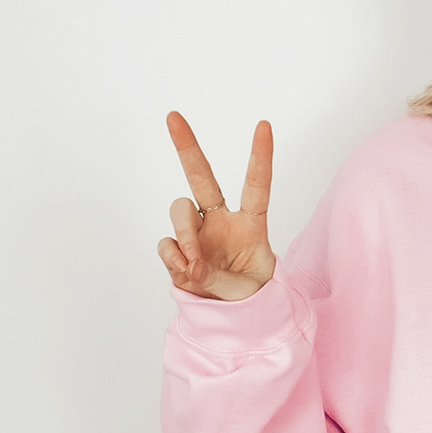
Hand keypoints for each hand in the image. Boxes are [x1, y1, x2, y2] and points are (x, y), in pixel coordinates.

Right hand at [157, 111, 276, 300]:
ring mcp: (197, 233)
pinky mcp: (178, 249)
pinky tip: (186, 273)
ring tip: (193, 263)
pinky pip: (168, 244)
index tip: (264, 124)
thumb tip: (191, 263)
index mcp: (251, 224)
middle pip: (202, 178)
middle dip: (187, 147)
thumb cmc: (250, 296)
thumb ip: (219, 279)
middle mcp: (221, 220)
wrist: (232, 316)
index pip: (256, 186)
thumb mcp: (245, 291)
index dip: (260, 156)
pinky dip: (173, 258)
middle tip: (173, 116)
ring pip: (180, 210)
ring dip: (185, 233)